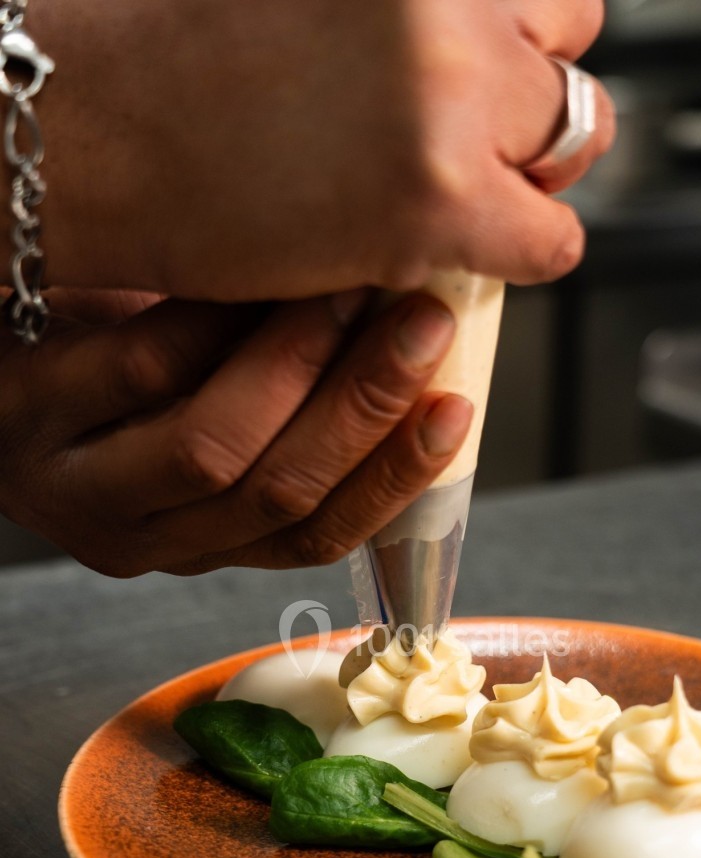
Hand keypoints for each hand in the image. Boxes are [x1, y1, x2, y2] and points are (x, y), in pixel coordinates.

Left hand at [0, 289, 472, 575]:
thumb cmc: (108, 358)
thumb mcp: (203, 399)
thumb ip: (290, 404)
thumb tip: (417, 350)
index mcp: (195, 545)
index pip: (313, 540)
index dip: (392, 480)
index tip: (456, 411)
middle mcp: (141, 538)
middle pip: (277, 499)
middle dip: (365, 412)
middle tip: (420, 325)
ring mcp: (77, 487)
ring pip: (216, 452)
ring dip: (299, 370)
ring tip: (348, 291)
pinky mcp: (30, 416)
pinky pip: (143, 372)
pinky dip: (214, 324)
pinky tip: (256, 268)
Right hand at [33, 0, 612, 298]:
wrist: (97, 129)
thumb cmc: (173, 54)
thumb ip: (412, 10)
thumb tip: (492, 43)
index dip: (519, 40)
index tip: (491, 74)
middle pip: (574, 43)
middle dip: (530, 97)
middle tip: (471, 138)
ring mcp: (450, 89)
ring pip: (575, 136)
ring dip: (530, 171)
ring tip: (453, 192)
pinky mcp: (440, 197)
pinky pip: (551, 238)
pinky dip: (522, 251)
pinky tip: (456, 247)